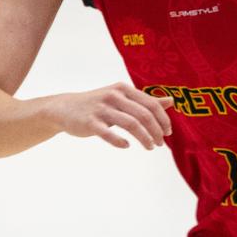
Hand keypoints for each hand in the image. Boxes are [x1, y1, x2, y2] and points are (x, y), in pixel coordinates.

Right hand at [50, 83, 172, 149]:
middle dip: (156, 131)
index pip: (151, 104)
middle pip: (144, 115)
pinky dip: (119, 141)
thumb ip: (145, 101)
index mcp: (124, 89)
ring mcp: (101, 109)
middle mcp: (114, 96)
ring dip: (144, 138)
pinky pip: (108, 134)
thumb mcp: (122, 98)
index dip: (163, 119)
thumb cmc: (99, 104)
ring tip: (150, 147)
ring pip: (130, 124)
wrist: (64, 108)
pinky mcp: (90, 122)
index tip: (168, 133)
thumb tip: (171, 101)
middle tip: (160, 144)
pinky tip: (126, 146)